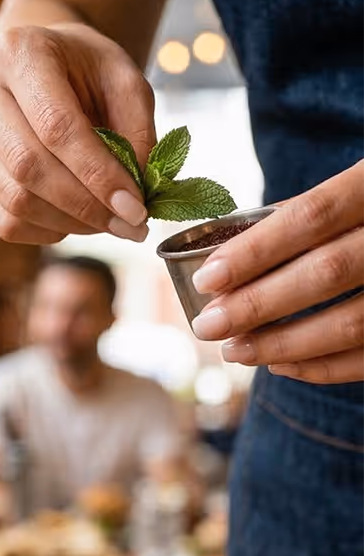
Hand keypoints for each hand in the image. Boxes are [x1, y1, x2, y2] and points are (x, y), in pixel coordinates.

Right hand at [0, 22, 153, 243]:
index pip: (56, 126)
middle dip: (85, 206)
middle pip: (28, 167)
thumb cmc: (85, 71)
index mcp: (20, 52)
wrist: (38, 64)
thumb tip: (133, 197)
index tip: (135, 209)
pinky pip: (3, 221)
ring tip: (105, 222)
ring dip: (68, 223)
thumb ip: (137, 131)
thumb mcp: (124, 80)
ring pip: (15, 201)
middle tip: (127, 226)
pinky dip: (44, 233)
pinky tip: (72, 222)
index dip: (98, 174)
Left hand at [190, 160, 363, 383]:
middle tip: (207, 326)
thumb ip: (313, 214)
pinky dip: (320, 367)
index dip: (256, 251)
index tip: (208, 279)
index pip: (313, 216)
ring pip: (349, 324)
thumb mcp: (360, 188)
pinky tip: (280, 365)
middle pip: (326, 273)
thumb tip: (232, 257)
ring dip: (281, 344)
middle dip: (257, 305)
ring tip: (234, 350)